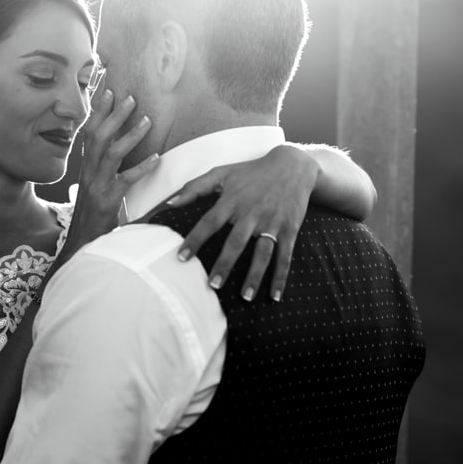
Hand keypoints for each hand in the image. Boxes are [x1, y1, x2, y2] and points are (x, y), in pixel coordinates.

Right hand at [64, 89, 158, 257]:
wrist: (81, 243)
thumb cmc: (93, 214)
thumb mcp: (95, 186)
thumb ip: (104, 167)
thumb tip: (117, 148)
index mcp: (86, 166)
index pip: (90, 131)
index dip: (97, 109)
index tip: (107, 87)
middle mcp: (89, 172)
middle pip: (98, 136)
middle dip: (113, 114)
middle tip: (130, 97)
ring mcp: (97, 186)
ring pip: (111, 154)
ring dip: (129, 135)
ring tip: (147, 120)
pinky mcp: (108, 201)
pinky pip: (125, 181)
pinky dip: (141, 168)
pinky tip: (156, 159)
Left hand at [167, 144, 318, 300]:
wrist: (293, 166)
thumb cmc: (251, 172)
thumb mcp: (223, 173)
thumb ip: (194, 188)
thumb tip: (169, 203)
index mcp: (233, 200)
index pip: (210, 222)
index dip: (195, 240)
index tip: (181, 258)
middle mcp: (252, 213)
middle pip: (236, 242)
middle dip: (224, 264)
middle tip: (212, 285)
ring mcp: (272, 223)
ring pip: (262, 253)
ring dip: (254, 276)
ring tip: (244, 297)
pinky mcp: (289, 230)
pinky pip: (285, 256)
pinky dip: (281, 277)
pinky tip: (274, 296)